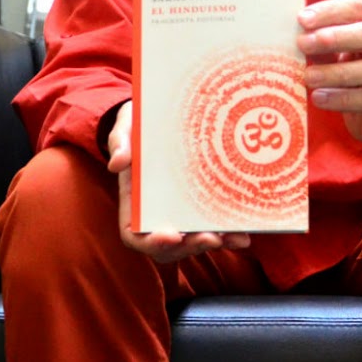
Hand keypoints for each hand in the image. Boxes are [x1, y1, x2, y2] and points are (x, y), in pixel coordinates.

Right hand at [106, 101, 250, 261]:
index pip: (136, 235)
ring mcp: (181, 212)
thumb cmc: (139, 123)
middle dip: (191, 246)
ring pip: (195, 240)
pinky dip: (229, 233)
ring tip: (236, 238)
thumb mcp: (126, 126)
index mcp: (133, 202)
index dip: (152, 242)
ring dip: (216, 243)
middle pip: (170, 246)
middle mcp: (157, 214)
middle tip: (211, 238)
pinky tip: (244, 232)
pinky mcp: (202, 204)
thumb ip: (120, 141)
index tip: (172, 236)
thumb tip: (117, 163)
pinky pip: (213, 225)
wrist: (161, 115)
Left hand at [298, 0, 361, 145]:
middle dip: (336, 37)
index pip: (359, 7)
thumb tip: (297, 36)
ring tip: (308, 77)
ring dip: (336, 72)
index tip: (302, 20)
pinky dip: (342, 98)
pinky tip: (319, 98)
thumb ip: (322, 43)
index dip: (330, 11)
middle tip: (304, 43)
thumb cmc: (353, 75)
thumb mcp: (338, 53)